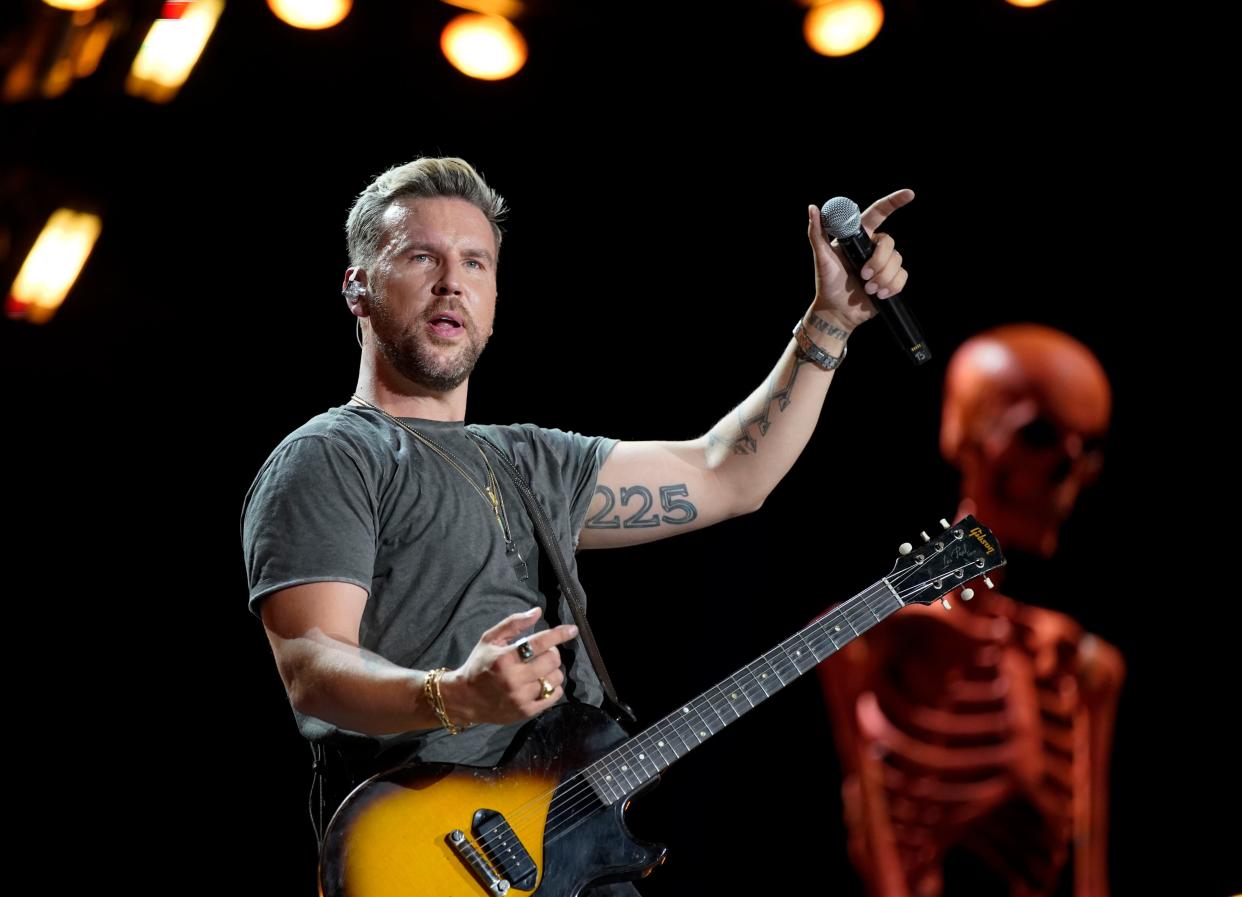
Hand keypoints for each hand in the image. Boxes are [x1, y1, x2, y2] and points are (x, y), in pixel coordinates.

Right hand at [439, 607, 577, 725]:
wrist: (464, 699)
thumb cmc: (479, 665)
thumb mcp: (490, 639)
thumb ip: (513, 624)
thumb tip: (537, 612)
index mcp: (505, 658)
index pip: (540, 642)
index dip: (559, 634)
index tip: (572, 630)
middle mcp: (514, 679)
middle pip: (552, 661)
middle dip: (553, 653)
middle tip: (544, 653)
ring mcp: (521, 697)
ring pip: (555, 679)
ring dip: (553, 671)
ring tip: (541, 669)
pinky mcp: (526, 712)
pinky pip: (553, 696)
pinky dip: (553, 687)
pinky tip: (542, 683)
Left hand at [806, 189, 914, 332]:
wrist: (838, 311)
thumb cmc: (827, 283)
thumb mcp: (821, 258)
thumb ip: (817, 233)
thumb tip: (812, 208)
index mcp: (858, 237)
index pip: (878, 213)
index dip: (894, 202)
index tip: (909, 194)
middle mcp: (873, 247)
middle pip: (889, 242)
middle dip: (878, 261)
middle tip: (863, 276)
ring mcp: (884, 263)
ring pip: (897, 261)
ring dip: (882, 278)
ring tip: (868, 289)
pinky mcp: (892, 279)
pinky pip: (902, 277)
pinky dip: (891, 286)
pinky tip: (880, 294)